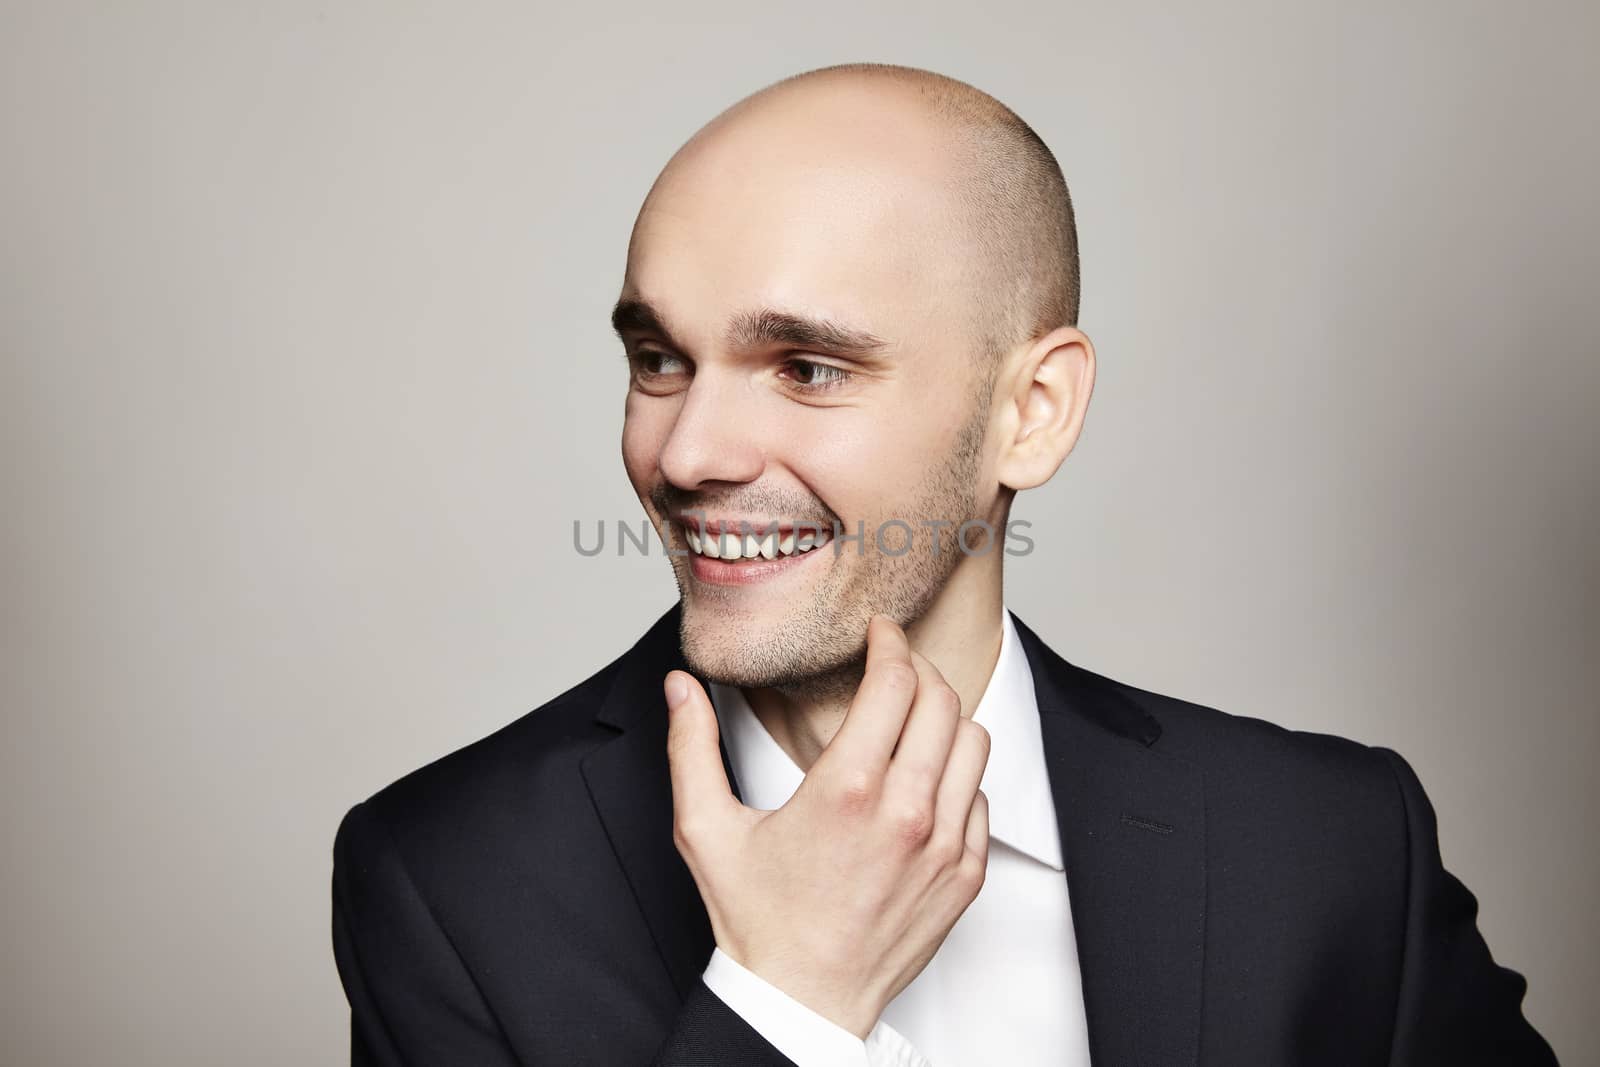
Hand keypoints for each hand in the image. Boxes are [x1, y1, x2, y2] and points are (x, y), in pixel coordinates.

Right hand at [663, 613, 990, 1038]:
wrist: (803, 1001)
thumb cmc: (756, 920)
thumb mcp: (706, 830)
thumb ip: (691, 748)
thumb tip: (679, 685)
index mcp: (846, 790)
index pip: (895, 682)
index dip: (890, 643)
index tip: (880, 633)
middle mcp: (906, 812)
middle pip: (943, 701)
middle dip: (919, 669)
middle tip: (895, 666)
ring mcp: (944, 846)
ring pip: (974, 744)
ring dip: (946, 720)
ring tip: (913, 720)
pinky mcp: (965, 876)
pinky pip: (981, 800)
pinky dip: (958, 779)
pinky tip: (923, 783)